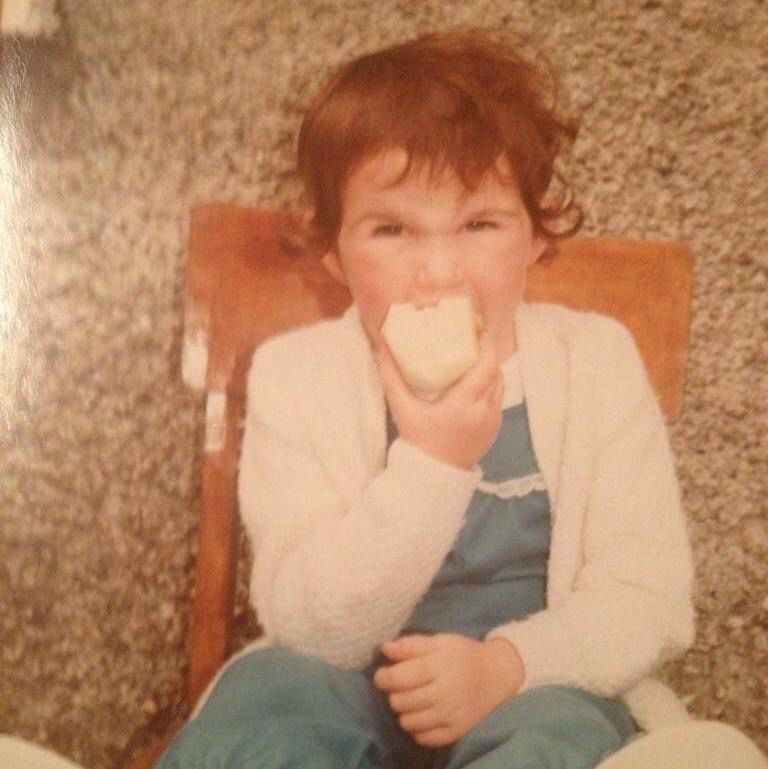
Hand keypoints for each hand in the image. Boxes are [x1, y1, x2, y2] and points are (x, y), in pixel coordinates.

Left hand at [372, 633, 524, 747]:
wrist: (496, 676)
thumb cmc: (463, 654)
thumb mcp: (440, 641)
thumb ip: (411, 645)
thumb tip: (384, 649)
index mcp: (439, 665)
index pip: (400, 678)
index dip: (384, 678)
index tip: (382, 675)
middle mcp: (445, 693)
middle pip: (401, 701)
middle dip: (393, 694)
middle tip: (401, 686)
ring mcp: (451, 715)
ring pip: (408, 722)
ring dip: (404, 711)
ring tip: (412, 700)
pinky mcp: (456, 732)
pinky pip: (423, 738)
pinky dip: (417, 728)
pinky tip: (422, 714)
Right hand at [376, 332, 503, 469]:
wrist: (433, 479)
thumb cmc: (418, 442)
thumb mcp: (403, 409)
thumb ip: (392, 378)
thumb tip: (381, 349)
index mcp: (465, 402)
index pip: (486, 365)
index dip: (486, 344)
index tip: (477, 329)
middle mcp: (484, 410)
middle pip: (496, 371)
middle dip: (487, 353)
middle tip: (474, 338)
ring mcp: (492, 421)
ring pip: (500, 385)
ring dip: (490, 369)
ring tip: (475, 357)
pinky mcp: (494, 430)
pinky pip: (497, 400)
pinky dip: (490, 386)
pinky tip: (476, 382)